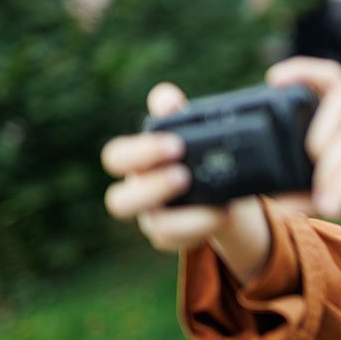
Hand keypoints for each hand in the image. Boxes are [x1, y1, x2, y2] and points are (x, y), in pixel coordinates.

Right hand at [101, 83, 270, 282]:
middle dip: (151, 188)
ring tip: (212, 202)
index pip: (116, 158)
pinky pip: (183, 242)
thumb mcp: (194, 131)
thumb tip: (165, 97)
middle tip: (183, 174)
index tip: (175, 143)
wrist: (224, 192)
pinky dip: (202, 226)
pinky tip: (224, 211)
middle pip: (118, 201)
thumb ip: (178, 114)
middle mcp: (140, 193)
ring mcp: (156, 219)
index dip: (140, 152)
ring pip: (153, 227)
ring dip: (182, 216)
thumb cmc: (199, 155)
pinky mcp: (176, 237)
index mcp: (138, 162)